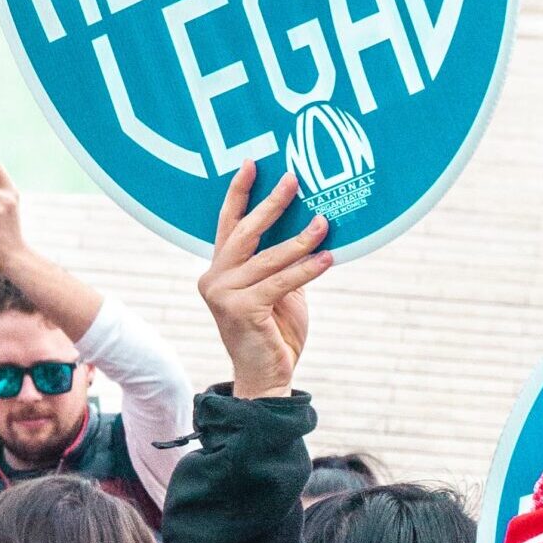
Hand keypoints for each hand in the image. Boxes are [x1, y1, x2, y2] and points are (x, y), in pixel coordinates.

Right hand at [198, 163, 330, 399]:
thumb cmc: (275, 332)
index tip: (252, 165)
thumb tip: (308, 226)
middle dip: (270, 203)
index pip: (228, 225)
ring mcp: (223, 294)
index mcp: (219, 270)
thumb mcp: (280, 291)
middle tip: (293, 179)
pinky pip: (282, 282)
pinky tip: (328, 257)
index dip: (239, 194)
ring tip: (324, 222)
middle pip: (244, 232)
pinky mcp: (241, 310)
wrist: (267, 377)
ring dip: (300, 239)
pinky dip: (307, 269)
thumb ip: (282, 263)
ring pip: (268, 258)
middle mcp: (214, 278)